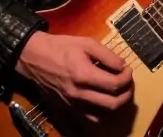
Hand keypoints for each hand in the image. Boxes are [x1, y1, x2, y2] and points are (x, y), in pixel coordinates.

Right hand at [15, 32, 132, 121]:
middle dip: (126, 94)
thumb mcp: (86, 43)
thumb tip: (122, 66)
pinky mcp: (66, 109)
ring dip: (115, 105)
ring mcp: (72, 104)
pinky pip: (88, 118)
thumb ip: (107, 55)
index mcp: (84, 76)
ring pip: (101, 116)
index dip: (127, 78)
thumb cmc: (61, 47)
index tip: (128, 69)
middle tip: (127, 83)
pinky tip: (103, 100)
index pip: (115, 85)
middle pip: (112, 105)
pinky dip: (100, 113)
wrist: (34, 58)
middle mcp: (79, 95)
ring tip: (118, 93)